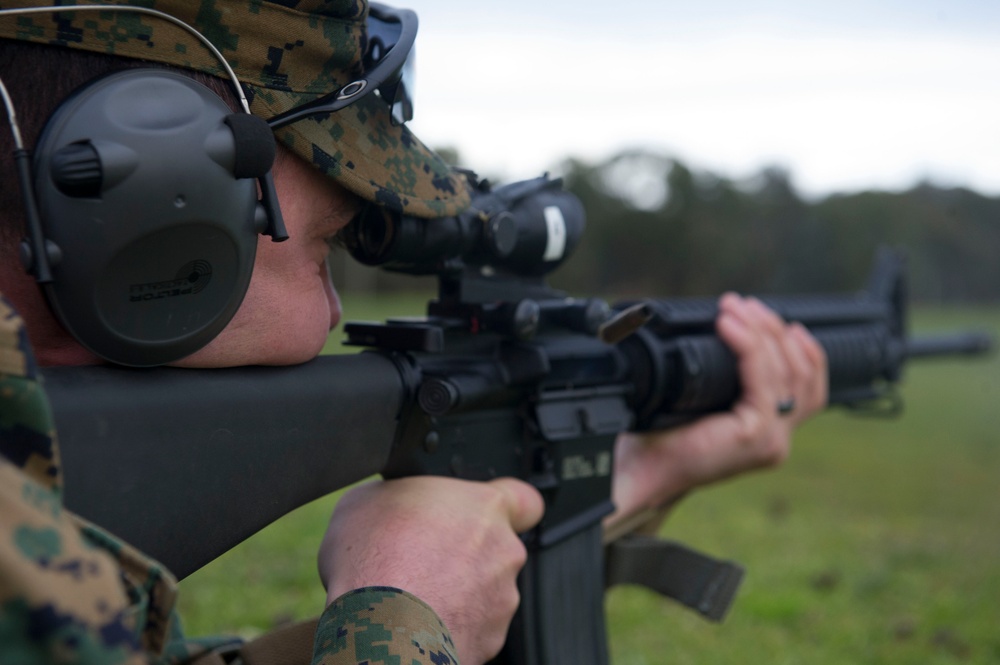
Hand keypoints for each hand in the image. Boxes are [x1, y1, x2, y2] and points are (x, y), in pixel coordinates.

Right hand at [318, 476, 543, 663]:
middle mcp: (504, 552)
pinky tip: (417, 622)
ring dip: (459, 593)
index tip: (486, 516)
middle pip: (496, 549)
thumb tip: (395, 504)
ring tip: (413, 595)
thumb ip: (402, 495)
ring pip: (486, 591)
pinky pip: (474, 627)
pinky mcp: (490, 640)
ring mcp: (500, 600)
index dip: (509, 508)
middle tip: (425, 559)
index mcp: (484, 508)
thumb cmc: (375, 561)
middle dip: (468, 556)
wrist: (378, 627)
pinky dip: (451, 626)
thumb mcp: (367, 500)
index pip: (525, 501)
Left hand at [609, 293, 827, 522]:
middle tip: (743, 304)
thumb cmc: (660, 438)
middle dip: (775, 331)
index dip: (797, 347)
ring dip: (763, 332)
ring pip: (787, 373)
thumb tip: (726, 323)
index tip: (764, 315)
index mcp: (767, 432)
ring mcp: (771, 439)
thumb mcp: (700, 400)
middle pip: (800, 373)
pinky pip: (763, 381)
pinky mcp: (756, 436)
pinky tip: (729, 326)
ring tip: (735, 308)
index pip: (808, 386)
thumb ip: (721, 374)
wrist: (639, 471)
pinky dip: (749, 347)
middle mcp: (777, 439)